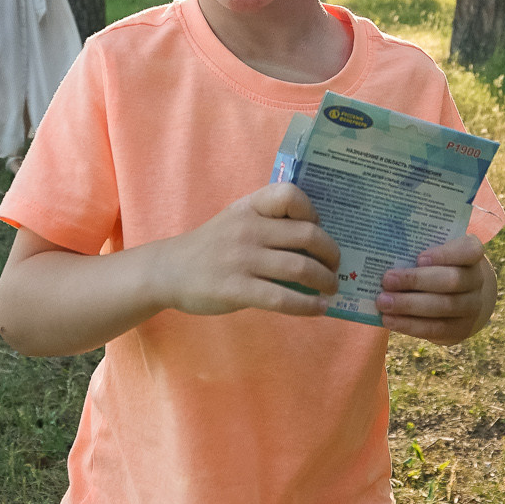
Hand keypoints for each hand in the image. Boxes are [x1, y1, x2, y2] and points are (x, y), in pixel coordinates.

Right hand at [151, 182, 339, 318]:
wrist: (168, 271)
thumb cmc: (209, 246)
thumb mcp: (235, 219)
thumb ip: (268, 222)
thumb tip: (315, 239)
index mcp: (250, 207)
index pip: (291, 195)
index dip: (313, 211)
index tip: (317, 229)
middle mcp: (248, 229)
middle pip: (307, 235)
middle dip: (332, 254)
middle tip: (336, 267)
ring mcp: (242, 259)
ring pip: (301, 268)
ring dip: (326, 281)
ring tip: (331, 289)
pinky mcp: (237, 289)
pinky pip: (283, 298)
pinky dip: (308, 305)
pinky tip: (318, 309)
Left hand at [377, 234, 495, 344]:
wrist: (461, 297)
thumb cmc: (438, 267)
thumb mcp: (435, 254)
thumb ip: (416, 251)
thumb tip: (383, 257)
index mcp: (471, 254)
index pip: (469, 250)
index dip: (445, 254)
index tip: (419, 258)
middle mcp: (477, 280)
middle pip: (451, 280)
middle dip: (416, 280)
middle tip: (387, 280)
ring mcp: (472, 306)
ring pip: (443, 306)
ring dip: (409, 305)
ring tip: (383, 302)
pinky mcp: (460, 329)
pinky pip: (435, 328)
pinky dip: (410, 325)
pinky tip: (390, 320)